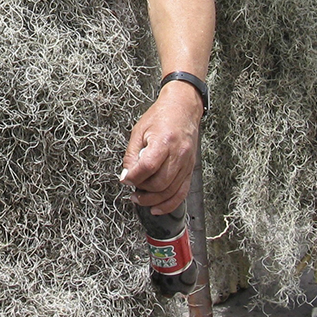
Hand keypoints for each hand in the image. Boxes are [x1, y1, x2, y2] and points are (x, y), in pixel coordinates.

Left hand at [119, 81, 201, 213]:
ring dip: (153, 200)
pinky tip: (157, 208)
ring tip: (140, 198)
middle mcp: (178, 154)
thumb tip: (126, 176)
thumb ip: (131, 155)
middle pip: (160, 183)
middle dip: (143, 190)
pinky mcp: (190, 170)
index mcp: (164, 141)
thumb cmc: (160, 116)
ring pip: (170, 191)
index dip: (133, 177)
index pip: (148, 167)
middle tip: (132, 188)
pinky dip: (169, 204)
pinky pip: (181, 193)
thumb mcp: (139, 131)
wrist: (183, 108)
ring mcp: (187, 164)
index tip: (125, 179)